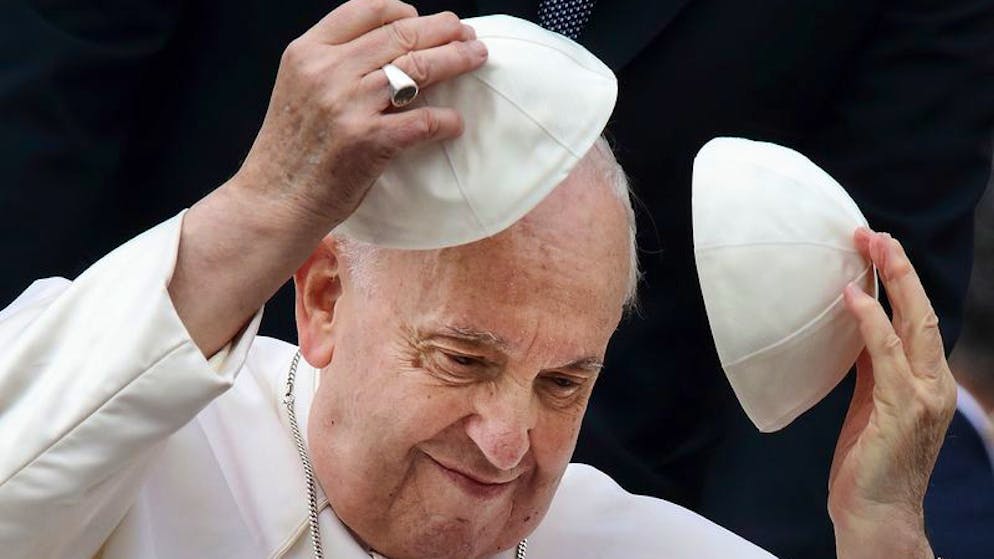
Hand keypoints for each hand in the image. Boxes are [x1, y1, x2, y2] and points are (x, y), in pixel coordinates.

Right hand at [235, 0, 487, 228]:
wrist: (273, 202)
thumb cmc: (290, 152)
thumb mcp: (299, 90)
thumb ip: (334, 67)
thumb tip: (387, 52)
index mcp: (308, 52)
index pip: (365, 11)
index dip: (401, 11)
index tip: (421, 19)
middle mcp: (327, 71)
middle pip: (400, 34)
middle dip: (442, 30)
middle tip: (467, 33)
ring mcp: (348, 105)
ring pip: (418, 68)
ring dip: (456, 59)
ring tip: (476, 57)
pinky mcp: (368, 141)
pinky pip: (422, 120)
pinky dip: (446, 120)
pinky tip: (455, 123)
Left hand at [828, 229, 956, 558]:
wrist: (876, 515)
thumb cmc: (868, 463)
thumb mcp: (871, 403)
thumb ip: (871, 367)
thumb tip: (855, 325)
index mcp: (926, 380)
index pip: (917, 319)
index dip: (900, 282)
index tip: (876, 249)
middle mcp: (934, 384)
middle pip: (923, 312)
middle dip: (900, 269)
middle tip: (873, 234)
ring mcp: (924, 397)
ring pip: (914, 325)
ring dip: (891, 282)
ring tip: (868, 248)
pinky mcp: (902, 410)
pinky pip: (886, 355)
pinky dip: (871, 321)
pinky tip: (853, 296)